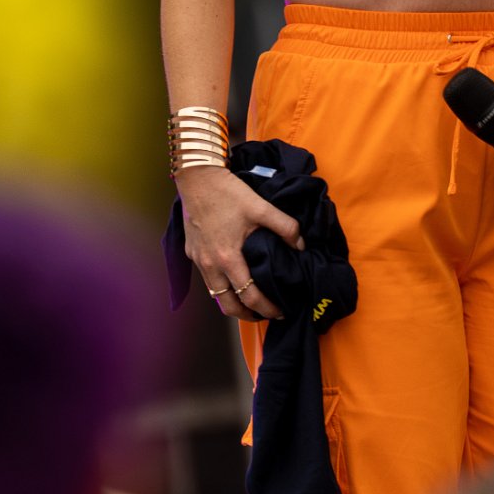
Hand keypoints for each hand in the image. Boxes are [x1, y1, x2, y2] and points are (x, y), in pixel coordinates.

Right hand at [176, 165, 303, 320]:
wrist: (196, 177)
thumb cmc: (227, 192)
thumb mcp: (261, 207)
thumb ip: (285, 227)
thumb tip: (301, 245)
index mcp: (228, 258)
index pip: (249, 296)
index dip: (267, 308)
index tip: (280, 311)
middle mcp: (210, 265)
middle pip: (228, 306)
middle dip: (247, 315)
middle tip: (264, 314)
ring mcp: (198, 260)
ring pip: (215, 294)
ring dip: (232, 302)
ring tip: (249, 300)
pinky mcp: (192, 252)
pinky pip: (207, 279)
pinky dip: (221, 286)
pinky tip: (233, 277)